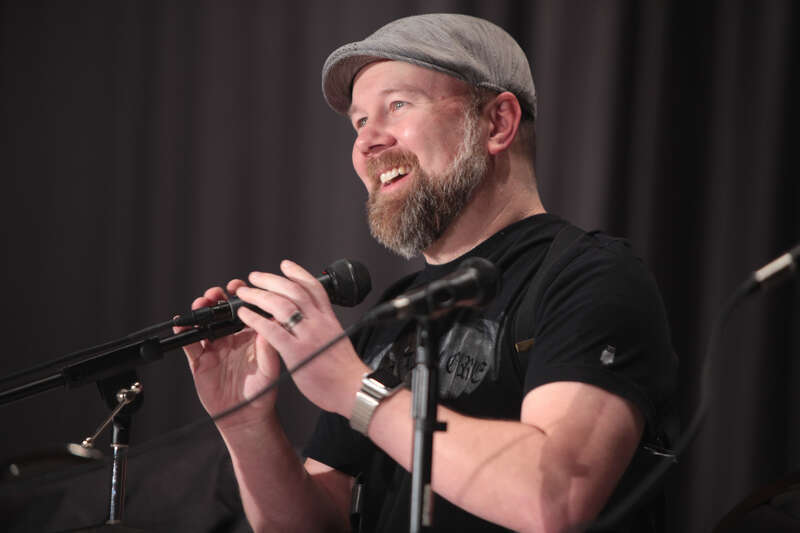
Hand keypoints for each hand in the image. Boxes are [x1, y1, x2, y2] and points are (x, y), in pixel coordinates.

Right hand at [177, 280, 280, 430]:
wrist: (246, 416)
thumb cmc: (263, 391)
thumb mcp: (270, 368)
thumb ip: (269, 347)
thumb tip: (271, 322)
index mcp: (250, 334)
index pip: (244, 308)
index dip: (240, 295)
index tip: (238, 286)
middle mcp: (231, 337)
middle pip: (220, 311)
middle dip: (216, 298)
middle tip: (215, 294)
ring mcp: (214, 348)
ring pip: (203, 323)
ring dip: (200, 311)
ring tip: (201, 304)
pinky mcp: (200, 361)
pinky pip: (189, 344)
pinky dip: (183, 333)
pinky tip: (181, 325)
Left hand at [235, 260, 369, 416]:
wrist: (355, 390)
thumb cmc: (345, 372)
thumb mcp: (336, 340)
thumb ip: (323, 328)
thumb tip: (313, 322)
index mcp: (329, 319)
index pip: (314, 287)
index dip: (298, 273)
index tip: (285, 265)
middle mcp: (319, 322)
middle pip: (293, 290)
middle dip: (271, 279)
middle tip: (255, 276)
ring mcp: (308, 336)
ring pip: (281, 305)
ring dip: (259, 295)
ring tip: (245, 292)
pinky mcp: (296, 352)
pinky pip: (271, 330)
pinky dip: (255, 319)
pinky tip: (244, 315)